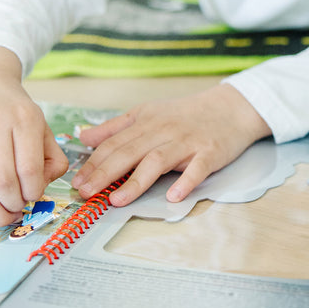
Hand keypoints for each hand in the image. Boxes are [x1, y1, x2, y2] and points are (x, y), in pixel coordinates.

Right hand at [0, 46, 68, 225]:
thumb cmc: (14, 109)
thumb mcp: (42, 125)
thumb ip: (53, 157)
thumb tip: (44, 186)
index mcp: (23, 119)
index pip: (30, 169)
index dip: (34, 191)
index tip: (35, 194)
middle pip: (3, 182)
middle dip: (14, 204)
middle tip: (20, 205)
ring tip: (6, 211)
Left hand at [70, 84, 270, 206]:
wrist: (231, 107)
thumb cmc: (186, 114)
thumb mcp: (148, 113)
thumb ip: (116, 127)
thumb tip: (84, 136)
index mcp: (146, 121)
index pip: (114, 143)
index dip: (94, 162)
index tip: (77, 181)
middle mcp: (163, 130)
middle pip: (129, 152)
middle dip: (104, 173)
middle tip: (85, 192)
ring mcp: (187, 142)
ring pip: (157, 161)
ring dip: (136, 182)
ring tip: (117, 200)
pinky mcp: (209, 153)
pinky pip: (196, 169)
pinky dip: (185, 182)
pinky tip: (174, 197)